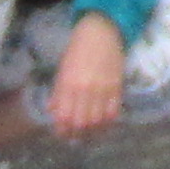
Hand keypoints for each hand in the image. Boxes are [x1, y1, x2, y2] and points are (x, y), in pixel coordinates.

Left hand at [45, 11, 129, 143]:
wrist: (101, 31)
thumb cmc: (78, 48)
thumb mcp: (63, 69)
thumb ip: (58, 92)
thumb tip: (53, 111)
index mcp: (68, 84)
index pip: (64, 117)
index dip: (63, 130)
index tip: (63, 134)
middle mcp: (84, 89)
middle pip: (81, 123)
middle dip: (77, 135)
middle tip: (76, 137)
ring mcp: (102, 89)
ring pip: (97, 121)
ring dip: (92, 132)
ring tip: (89, 134)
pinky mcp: (116, 86)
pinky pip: (113, 112)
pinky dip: (108, 123)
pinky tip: (103, 125)